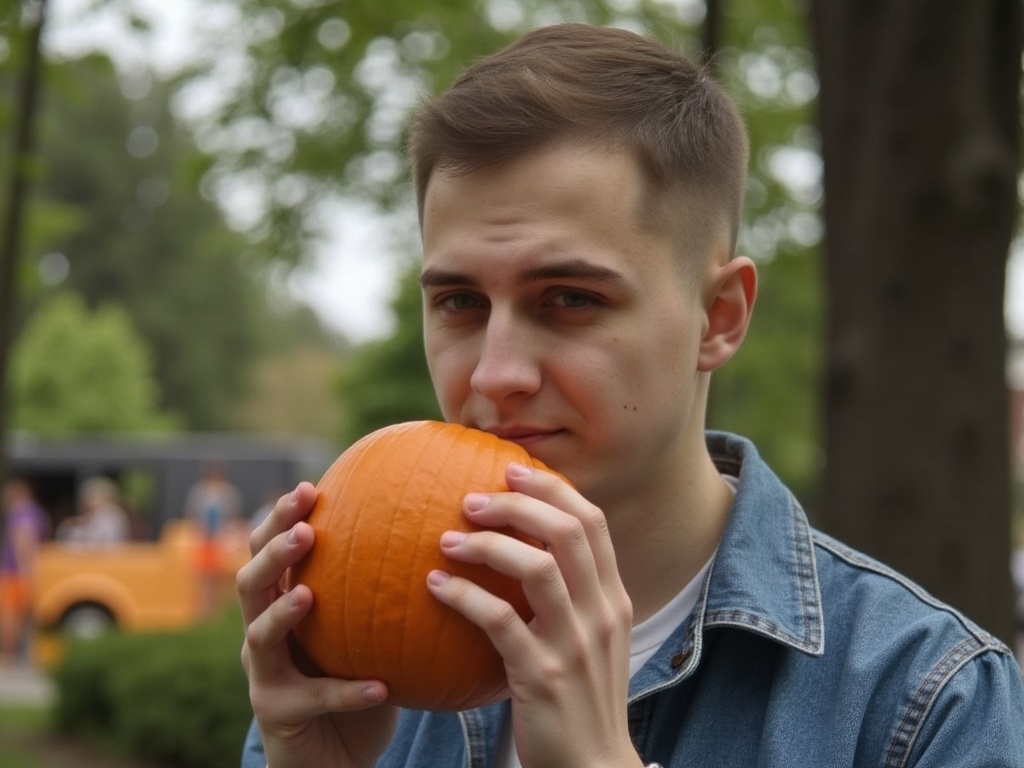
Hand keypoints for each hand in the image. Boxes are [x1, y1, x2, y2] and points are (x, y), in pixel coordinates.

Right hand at [238, 483, 397, 767]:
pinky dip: (346, 690)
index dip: (280, 518)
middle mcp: (262, 635)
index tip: (308, 486)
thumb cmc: (357, 678)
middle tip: (305, 528)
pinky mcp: (276, 715)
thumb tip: (438, 532)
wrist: (333, 753)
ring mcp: (263, 676)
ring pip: (260, 636)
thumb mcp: (368, 628)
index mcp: (281, 604)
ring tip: (310, 595)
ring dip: (285, 612)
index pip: (267, 551)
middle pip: (250, 582)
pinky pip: (312, 698)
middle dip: (273, 551)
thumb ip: (383, 589)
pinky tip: (380, 686)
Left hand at [427, 463, 642, 767]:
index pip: (592, 523)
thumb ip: (567, 598)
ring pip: (536, 567)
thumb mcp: (587, 640)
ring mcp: (575, 644)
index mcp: (613, 599)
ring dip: (487, 544)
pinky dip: (464, 595)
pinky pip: (498, 620)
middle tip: (472, 499)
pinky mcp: (542, 675)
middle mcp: (601, 613)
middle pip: (567, 531)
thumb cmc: (579, 700)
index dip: (553, 490)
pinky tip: (434, 585)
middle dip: (518, 504)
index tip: (514, 471)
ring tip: (447, 538)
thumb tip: (518, 552)